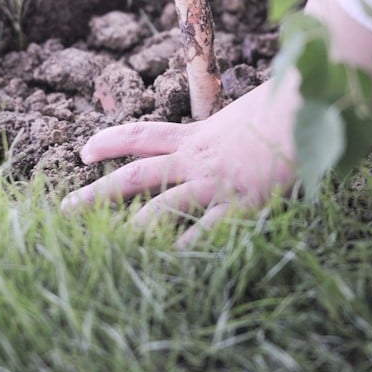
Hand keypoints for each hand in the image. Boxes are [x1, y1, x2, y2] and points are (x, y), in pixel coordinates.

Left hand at [61, 74, 300, 246]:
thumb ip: (228, 126)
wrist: (307, 107)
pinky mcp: (239, 205)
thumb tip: (232, 126)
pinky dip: (183, 249)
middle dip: (97, 194)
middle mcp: (195, 159)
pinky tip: (164, 265)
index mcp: (195, 135)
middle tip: (64, 213)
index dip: (110, 141)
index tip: (84, 151)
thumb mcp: (244, 112)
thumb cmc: (282, 105)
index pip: (141, 134)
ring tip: (102, 247)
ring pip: (159, 207)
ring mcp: (214, 183)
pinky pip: (204, 232)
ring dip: (129, 228)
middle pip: (134, 175)